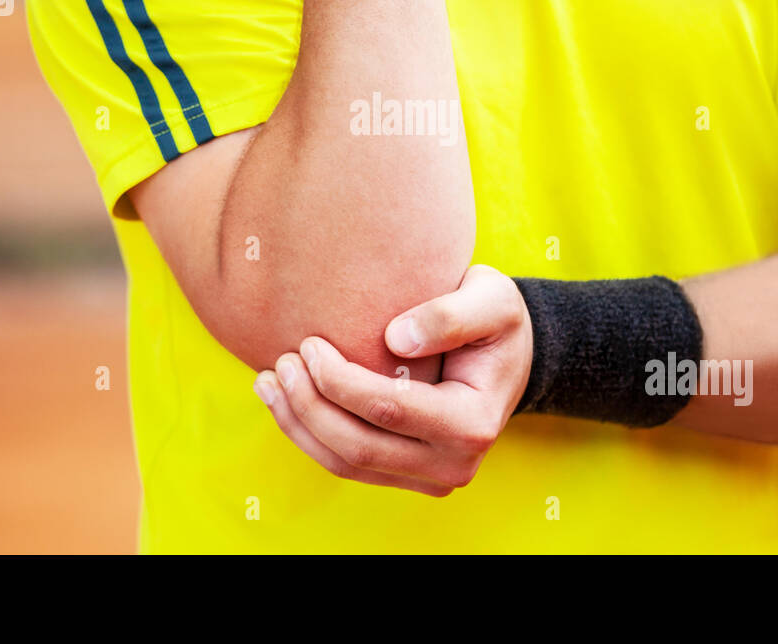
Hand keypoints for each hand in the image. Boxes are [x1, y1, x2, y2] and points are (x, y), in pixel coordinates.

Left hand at [253, 265, 532, 495]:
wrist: (509, 355)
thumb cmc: (498, 322)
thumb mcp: (492, 301)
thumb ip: (451, 315)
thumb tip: (396, 338)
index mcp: (472, 423)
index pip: (389, 408)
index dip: (338, 380)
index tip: (308, 344)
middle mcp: (453, 464)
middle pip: (359, 447)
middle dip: (308, 406)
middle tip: (279, 363)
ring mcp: (430, 477)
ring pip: (347, 464)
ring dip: (300, 426)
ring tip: (268, 382)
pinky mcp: (408, 476)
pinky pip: (350, 465)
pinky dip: (311, 436)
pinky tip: (285, 401)